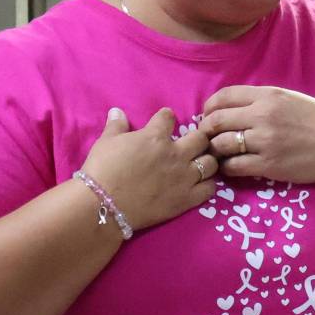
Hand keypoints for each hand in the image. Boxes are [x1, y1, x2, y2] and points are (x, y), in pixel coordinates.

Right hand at [77, 107, 215, 231]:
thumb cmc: (102, 169)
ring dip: (206, 161)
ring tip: (198, 164)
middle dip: (196, 138)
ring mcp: (185, 177)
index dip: (166, 117)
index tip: (165, 120)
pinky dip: (208, 185)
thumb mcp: (105, 142)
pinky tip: (200, 184)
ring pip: (211, 163)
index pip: (168, 117)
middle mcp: (176, 154)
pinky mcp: (188, 199)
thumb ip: (116, 125)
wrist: (103, 204)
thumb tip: (117, 111)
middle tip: (188, 144)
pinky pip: (210, 188)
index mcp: (156, 136)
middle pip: (200, 138)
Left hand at [199, 86, 314, 185]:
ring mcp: (265, 142)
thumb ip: (259, 100)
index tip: (208, 116)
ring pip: (221, 145)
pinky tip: (233, 166)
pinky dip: (227, 167)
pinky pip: (233, 166)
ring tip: (221, 153)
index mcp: (268, 96)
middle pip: (216, 121)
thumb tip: (228, 109)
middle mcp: (263, 116)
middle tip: (209, 138)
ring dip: (216, 150)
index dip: (209, 108)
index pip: (223, 97)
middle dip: (206, 130)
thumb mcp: (288, 98)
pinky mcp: (268, 165)